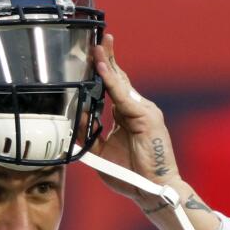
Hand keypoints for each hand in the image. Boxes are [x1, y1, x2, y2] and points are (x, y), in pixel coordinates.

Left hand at [89, 34, 180, 204]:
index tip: (94, 54)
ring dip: (107, 64)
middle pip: (120, 78)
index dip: (104, 71)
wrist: (153, 189)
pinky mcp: (147, 117)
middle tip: (97, 39)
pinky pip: (123, 96)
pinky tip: (101, 68)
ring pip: (121, 83)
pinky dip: (111, 81)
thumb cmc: (131, 175)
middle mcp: (138, 109)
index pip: (115, 87)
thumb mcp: (101, 152)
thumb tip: (76, 119)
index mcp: (129, 116)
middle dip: (108, 58)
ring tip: (96, 47)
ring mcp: (145, 111)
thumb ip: (90, 135)